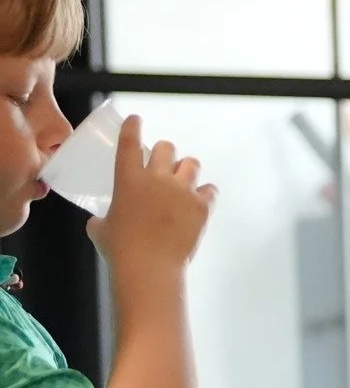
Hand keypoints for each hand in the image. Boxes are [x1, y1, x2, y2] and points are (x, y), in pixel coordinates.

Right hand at [86, 117, 214, 268]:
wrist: (150, 267)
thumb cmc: (120, 249)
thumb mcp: (100, 229)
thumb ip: (101, 218)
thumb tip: (100, 220)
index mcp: (128, 179)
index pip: (130, 143)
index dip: (132, 128)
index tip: (136, 119)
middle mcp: (157, 178)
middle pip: (167, 147)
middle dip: (165, 153)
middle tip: (164, 166)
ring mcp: (182, 190)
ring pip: (191, 163)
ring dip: (186, 170)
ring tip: (184, 182)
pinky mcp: (202, 206)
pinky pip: (210, 190)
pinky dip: (206, 194)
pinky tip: (201, 201)